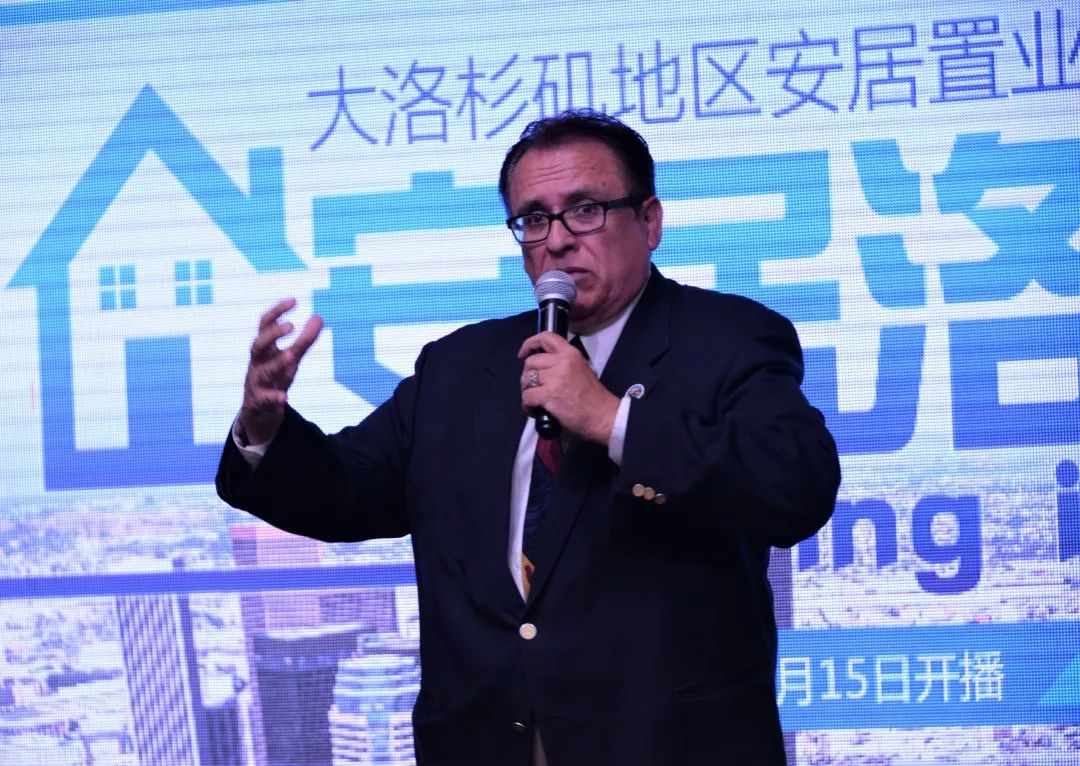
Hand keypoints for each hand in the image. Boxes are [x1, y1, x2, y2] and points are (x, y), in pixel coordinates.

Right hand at [239, 298, 322, 444]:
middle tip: (291, 326)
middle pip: (258, 345)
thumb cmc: (274, 376)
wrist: (259, 409)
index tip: (294, 301)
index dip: (277, 312)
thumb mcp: (291, 357)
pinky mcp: (259, 401)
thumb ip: (304, 340)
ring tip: (291, 356)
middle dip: (272, 335)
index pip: (265, 325)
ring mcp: (257, 382)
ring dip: (276, 363)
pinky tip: (284, 397)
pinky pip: (265, 398)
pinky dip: (274, 397)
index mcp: (264, 349)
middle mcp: (258, 363)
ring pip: (263, 371)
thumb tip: (319, 317)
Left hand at [518, 333, 618, 445]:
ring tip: (536, 401)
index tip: (523, 354)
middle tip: (535, 387)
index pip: (545, 338)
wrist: (603, 416)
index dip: (530, 344)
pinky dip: (528, 406)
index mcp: (570, 354)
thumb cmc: (593, 397)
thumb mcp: (582, 369)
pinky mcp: (549, 395)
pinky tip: (536, 411)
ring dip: (527, 391)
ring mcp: (554, 378)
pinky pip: (526, 397)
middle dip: (528, 376)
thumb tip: (543, 368)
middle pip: (530, 362)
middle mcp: (561, 362)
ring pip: (525, 379)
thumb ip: (563, 364)